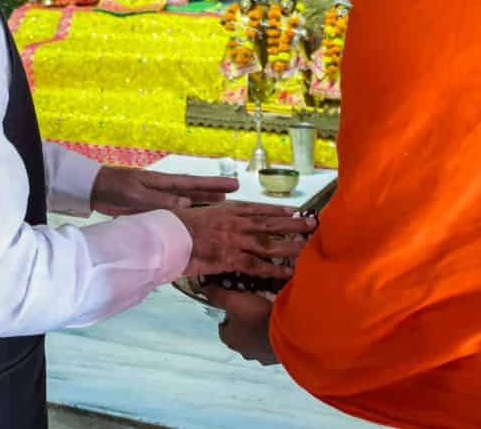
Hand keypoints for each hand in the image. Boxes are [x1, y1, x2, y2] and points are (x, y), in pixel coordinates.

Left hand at [91, 166, 235, 215]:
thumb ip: (160, 201)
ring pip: (187, 201)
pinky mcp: (151, 208)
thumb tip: (187, 204)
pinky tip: (193, 218)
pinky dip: (186, 213)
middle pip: (196, 191)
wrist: (95, 190)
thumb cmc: (116, 187)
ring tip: (222, 205)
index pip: (195, 183)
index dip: (214, 184)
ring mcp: (159, 199)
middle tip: (235, 193)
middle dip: (214, 191)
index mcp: (164, 183)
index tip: (234, 184)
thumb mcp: (138, 194)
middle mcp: (166, 190)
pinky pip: (174, 211)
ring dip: (203, 202)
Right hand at [174, 202, 313, 278]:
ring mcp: (234, 240)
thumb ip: (212, 214)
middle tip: (314, 223)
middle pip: (270, 223)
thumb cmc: (176, 224)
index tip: (294, 210)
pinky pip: (257, 264)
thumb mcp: (197, 212)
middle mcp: (235, 223)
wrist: (166, 236)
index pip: (258, 209)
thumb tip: (219, 214)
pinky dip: (274, 269)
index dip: (278, 210)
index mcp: (227, 210)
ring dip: (290, 244)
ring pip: (269, 242)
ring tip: (309, 245)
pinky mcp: (230, 258)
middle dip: (293, 223)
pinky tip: (288, 272)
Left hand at [205, 286, 277, 364]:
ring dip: (260, 332)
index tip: (238, 306)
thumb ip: (218, 295)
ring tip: (268, 318)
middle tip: (255, 309)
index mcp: (229, 338)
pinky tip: (279, 327)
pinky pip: (271, 346)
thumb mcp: (234, 300)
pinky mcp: (275, 358)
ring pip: (256, 342)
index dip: (229, 315)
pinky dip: (273, 338)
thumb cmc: (256, 316)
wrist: (285, 332)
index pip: (223, 327)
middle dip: (245, 324)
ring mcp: (260, 356)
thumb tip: (203, 289)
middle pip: (240, 335)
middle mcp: (242, 351)